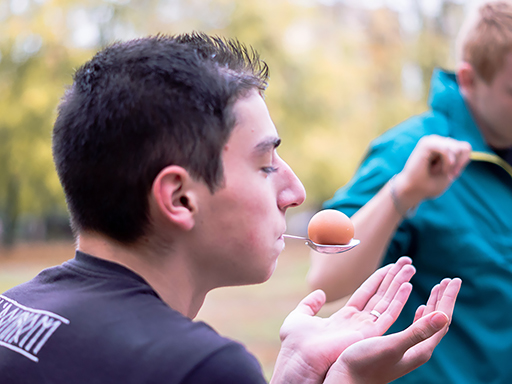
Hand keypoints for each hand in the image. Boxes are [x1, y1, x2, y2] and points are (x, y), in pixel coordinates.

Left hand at [271, 256, 415, 383]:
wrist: (299, 358)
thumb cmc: (296, 343)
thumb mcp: (301, 316)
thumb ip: (310, 304)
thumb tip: (320, 293)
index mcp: (343, 319)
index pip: (365, 295)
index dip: (377, 280)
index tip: (389, 267)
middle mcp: (357, 324)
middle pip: (380, 296)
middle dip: (393, 278)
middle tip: (406, 262)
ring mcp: (365, 329)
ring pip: (387, 302)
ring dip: (399, 284)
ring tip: (410, 267)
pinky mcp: (369, 335)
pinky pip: (389, 314)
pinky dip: (399, 299)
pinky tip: (407, 285)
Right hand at [324, 277, 461, 383]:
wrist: (347, 381)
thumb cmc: (365, 364)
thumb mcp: (392, 345)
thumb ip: (418, 332)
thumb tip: (444, 316)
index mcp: (421, 348)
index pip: (442, 318)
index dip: (448, 297)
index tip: (453, 279)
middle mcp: (418, 348)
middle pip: (437, 319)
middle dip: (444, 298)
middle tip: (450, 280)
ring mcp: (408, 348)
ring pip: (427, 321)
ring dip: (433, 302)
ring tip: (437, 288)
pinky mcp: (398, 347)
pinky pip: (416, 326)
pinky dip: (420, 313)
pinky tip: (418, 308)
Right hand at [394, 135, 471, 208]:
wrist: (412, 190)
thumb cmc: (429, 184)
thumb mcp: (450, 172)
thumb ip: (458, 159)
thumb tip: (459, 147)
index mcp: (442, 146)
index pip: (465, 147)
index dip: (464, 162)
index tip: (453, 175)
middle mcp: (437, 141)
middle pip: (462, 147)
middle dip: (457, 164)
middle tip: (446, 175)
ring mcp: (431, 140)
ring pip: (455, 147)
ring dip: (449, 164)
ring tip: (438, 172)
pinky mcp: (425, 144)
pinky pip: (446, 149)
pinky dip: (446, 162)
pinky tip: (438, 170)